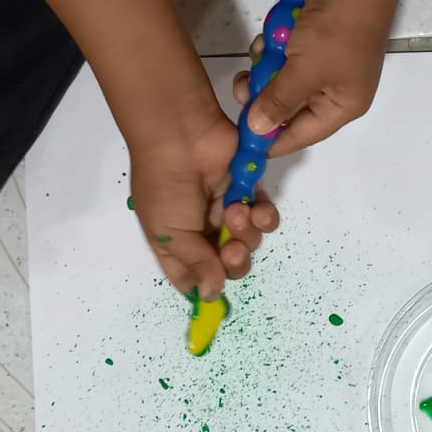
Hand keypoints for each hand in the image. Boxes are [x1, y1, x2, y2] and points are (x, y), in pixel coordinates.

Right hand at [130, 106, 278, 299]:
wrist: (181, 136)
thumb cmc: (166, 187)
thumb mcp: (169, 232)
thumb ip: (195, 264)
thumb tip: (211, 295)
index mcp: (175, 242)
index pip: (193, 278)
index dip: (206, 287)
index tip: (217, 293)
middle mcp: (201, 230)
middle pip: (227, 265)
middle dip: (234, 262)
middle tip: (232, 249)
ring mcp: (225, 209)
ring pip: (250, 242)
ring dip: (247, 234)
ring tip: (236, 212)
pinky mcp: (248, 190)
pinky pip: (265, 216)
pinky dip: (264, 217)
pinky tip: (255, 207)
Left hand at [233, 0, 388, 156]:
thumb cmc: (335, 34)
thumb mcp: (304, 74)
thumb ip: (278, 103)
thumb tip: (257, 129)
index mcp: (342, 106)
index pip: (302, 135)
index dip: (272, 141)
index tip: (241, 144)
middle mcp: (333, 88)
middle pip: (289, 107)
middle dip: (263, 98)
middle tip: (241, 89)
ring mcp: (321, 62)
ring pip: (281, 79)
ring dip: (265, 69)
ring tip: (255, 59)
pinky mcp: (309, 39)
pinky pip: (283, 55)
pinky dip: (272, 48)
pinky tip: (267, 38)